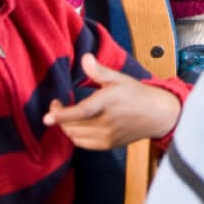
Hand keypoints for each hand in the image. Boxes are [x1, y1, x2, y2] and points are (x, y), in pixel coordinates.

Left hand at [43, 54, 181, 149]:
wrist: (156, 115)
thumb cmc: (136, 94)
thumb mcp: (119, 79)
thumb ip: (99, 71)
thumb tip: (85, 57)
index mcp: (108, 102)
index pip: (82, 112)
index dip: (62, 115)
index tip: (47, 116)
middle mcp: (106, 122)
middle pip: (72, 125)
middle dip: (59, 117)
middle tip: (57, 105)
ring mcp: (106, 136)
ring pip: (75, 135)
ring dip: (66, 126)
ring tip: (66, 114)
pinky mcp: (107, 145)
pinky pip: (82, 143)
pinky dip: (74, 135)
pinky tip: (77, 124)